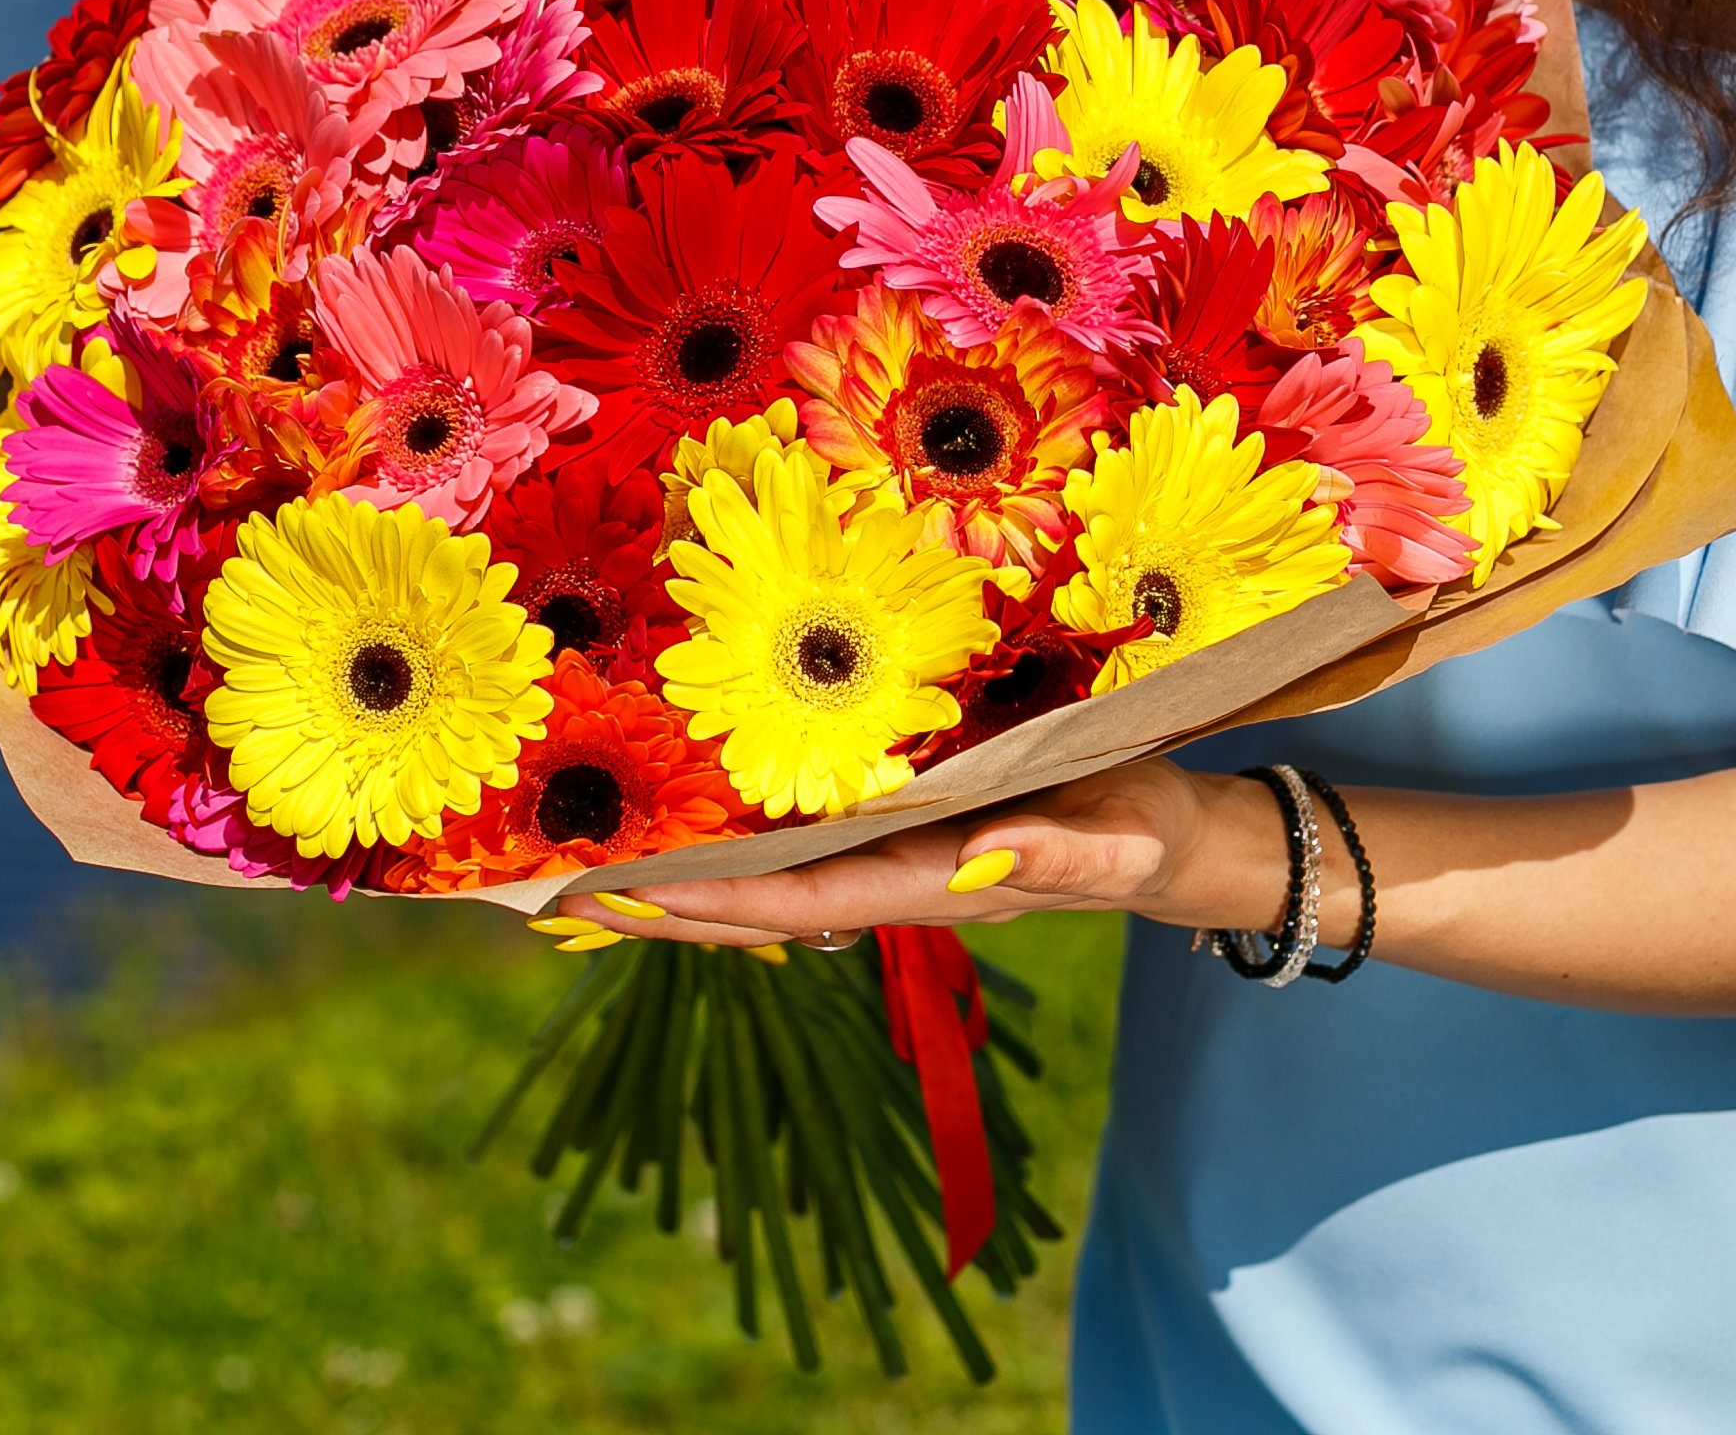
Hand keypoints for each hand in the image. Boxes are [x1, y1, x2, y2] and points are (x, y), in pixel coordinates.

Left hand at [550, 759, 1290, 948]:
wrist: (1171, 839)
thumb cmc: (1148, 825)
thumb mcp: (1122, 833)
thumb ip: (1058, 848)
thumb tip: (976, 858)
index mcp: (937, 877)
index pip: (806, 899)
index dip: (716, 900)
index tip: (631, 894)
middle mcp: (901, 878)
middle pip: (765, 910)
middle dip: (669, 909)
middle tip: (564, 897)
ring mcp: (900, 863)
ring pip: (776, 889)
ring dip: (691, 890)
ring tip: (597, 878)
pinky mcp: (910, 835)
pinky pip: (807, 857)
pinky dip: (741, 857)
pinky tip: (697, 841)